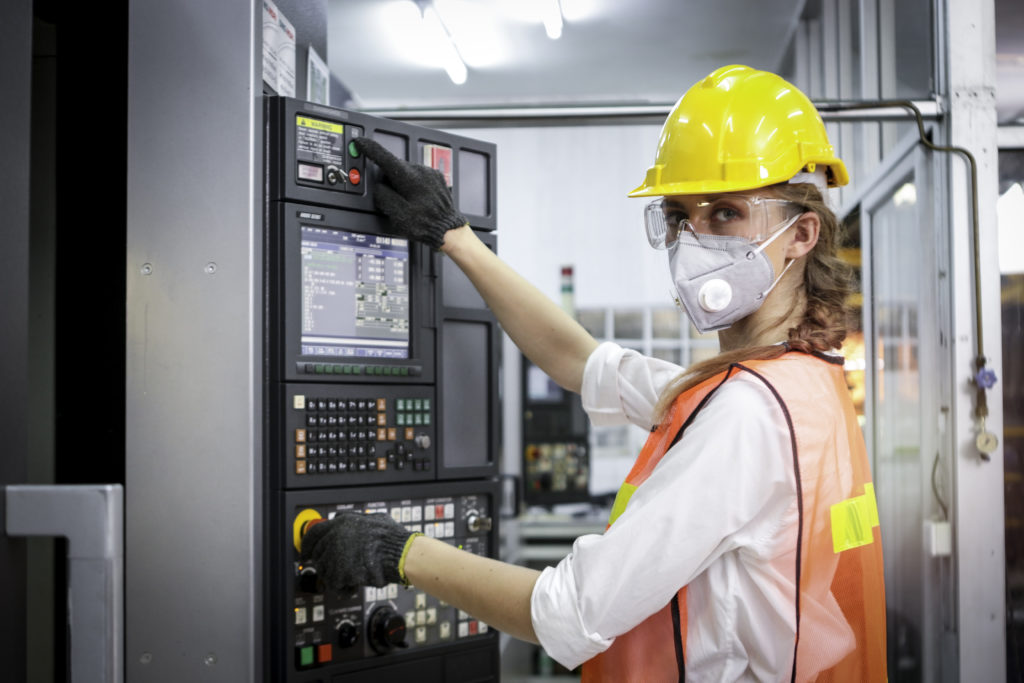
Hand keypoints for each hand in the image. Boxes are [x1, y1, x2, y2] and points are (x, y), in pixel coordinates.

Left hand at [299, 511, 417, 593]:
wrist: (400, 555)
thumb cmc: (392, 539)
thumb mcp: (373, 518)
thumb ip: (355, 519)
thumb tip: (345, 519)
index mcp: (342, 523)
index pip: (313, 534)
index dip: (307, 546)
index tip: (305, 554)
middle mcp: (335, 537)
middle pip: (319, 555)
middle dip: (327, 565)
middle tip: (338, 571)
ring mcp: (336, 555)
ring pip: (325, 571)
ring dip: (336, 577)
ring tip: (352, 577)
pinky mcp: (341, 572)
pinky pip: (335, 584)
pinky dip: (344, 588)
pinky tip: (354, 585)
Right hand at [354, 137, 467, 248]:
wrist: (448, 229)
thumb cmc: (425, 224)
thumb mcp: (398, 214)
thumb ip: (384, 196)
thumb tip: (378, 187)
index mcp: (410, 178)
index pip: (385, 158)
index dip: (370, 149)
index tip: (361, 143)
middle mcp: (421, 172)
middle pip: (395, 168)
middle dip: (388, 180)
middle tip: (391, 199)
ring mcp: (431, 174)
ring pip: (406, 173)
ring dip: (401, 184)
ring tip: (407, 204)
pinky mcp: (436, 179)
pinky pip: (418, 177)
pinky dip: (412, 186)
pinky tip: (416, 200)